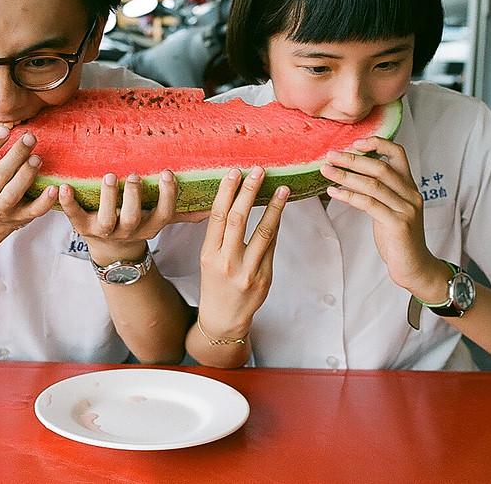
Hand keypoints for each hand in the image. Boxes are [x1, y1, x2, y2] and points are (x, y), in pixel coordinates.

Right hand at [0, 129, 56, 234]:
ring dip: (27, 176)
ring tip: (38, 158)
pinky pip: (33, 212)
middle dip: (15, 157)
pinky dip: (45, 202)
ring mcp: (2, 210)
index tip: (3, 130)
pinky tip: (54, 189)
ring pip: (14, 194)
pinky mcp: (20, 218)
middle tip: (29, 138)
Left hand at [59, 170, 189, 260]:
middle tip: (132, 176)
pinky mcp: (82, 228)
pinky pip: (74, 217)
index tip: (167, 173)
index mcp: (149, 227)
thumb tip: (213, 206)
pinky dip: (67, 203)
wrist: (110, 250)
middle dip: (133, 197)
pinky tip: (62, 187)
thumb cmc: (137, 223)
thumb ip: (183, 211)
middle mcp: (128, 232)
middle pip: (132, 219)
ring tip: (108, 176)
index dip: (167, 196)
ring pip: (106, 220)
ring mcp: (104, 232)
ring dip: (107, 198)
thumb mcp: (158, 219)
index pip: (164, 214)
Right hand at [197, 167, 288, 338]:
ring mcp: (247, 271)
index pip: (217, 217)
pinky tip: (280, 210)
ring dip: (274, 207)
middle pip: (238, 220)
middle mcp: (226, 262)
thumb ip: (220, 234)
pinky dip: (276, 225)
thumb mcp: (208, 259)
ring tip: (282, 188)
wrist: (223, 319)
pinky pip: (272, 246)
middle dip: (249, 192)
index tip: (235, 172)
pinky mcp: (264, 277)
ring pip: (263, 232)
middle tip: (259, 171)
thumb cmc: (215, 283)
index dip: (227, 192)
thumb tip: (236, 199)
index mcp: (208, 254)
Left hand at [320, 137, 444, 294]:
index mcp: (410, 187)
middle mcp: (411, 194)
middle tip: (331, 155)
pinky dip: (349, 196)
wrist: (415, 268)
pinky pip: (370, 204)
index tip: (355, 142)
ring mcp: (406, 209)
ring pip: (373, 184)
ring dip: (346, 175)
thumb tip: (352, 175)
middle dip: (353, 159)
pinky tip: (333, 192)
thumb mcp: (390, 209)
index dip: (377, 143)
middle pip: (381, 167)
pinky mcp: (398, 224)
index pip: (398, 154)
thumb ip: (379, 192)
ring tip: (326, 171)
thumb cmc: (398, 239)